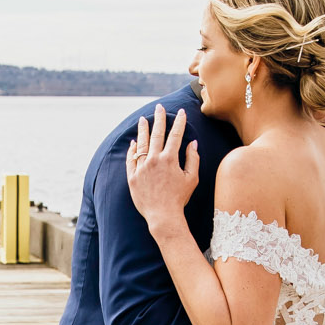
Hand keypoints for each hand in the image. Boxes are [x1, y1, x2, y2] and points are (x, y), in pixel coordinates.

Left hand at [125, 105, 198, 236]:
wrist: (163, 216)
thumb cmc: (179, 198)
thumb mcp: (191, 179)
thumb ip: (193, 159)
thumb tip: (193, 143)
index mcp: (169, 159)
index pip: (175, 135)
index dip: (179, 123)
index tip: (181, 113)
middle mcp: (154, 160)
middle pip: (156, 134)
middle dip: (159, 119)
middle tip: (159, 108)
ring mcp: (142, 168)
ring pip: (141, 144)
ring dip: (143, 130)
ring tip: (143, 120)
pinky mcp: (132, 177)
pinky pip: (131, 160)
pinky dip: (132, 150)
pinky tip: (134, 143)